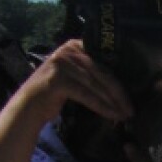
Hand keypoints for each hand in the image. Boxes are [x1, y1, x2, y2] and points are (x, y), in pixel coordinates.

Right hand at [18, 39, 133, 126]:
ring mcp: (62, 63)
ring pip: (96, 85)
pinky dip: (101, 107)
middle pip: (102, 73)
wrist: (29, 106)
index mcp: (74, 46)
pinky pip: (87, 95)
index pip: (103, 62)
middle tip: (131, 109)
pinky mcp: (59, 80)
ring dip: (113, 102)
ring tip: (124, 115)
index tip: (132, 95)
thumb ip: (91, 73)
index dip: (119, 80)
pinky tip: (112, 115)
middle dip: (119, 93)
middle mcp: (68, 51)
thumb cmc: (54, 93)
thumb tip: (119, 86)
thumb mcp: (74, 76)